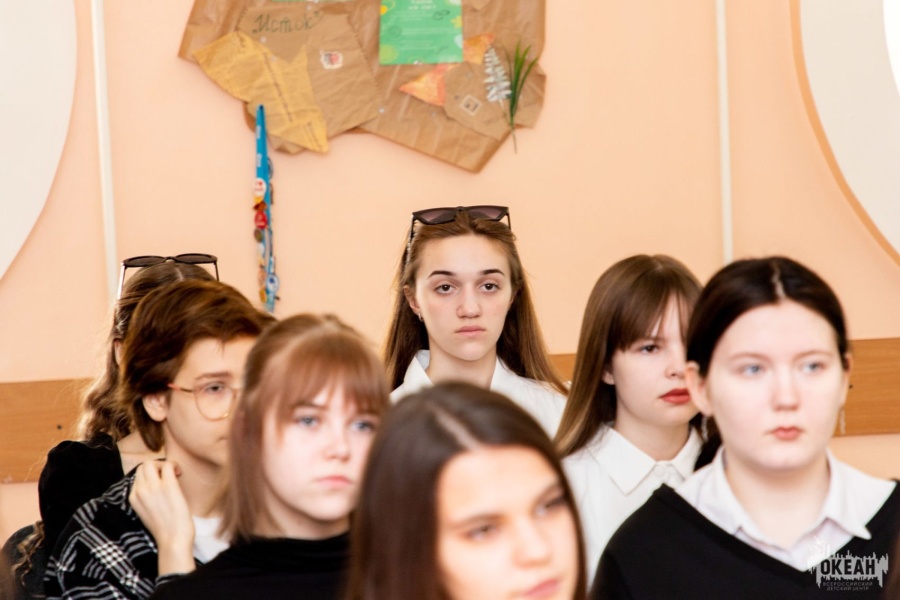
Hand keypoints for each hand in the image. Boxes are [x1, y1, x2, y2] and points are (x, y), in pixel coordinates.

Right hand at [129, 460, 195, 574]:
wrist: (173, 540)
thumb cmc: (165, 529)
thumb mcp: (147, 512)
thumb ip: (147, 498)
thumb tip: (156, 485)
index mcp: (133, 498)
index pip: (137, 476)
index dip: (150, 475)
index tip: (161, 481)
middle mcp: (140, 491)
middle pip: (142, 466)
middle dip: (155, 466)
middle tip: (168, 475)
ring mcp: (152, 488)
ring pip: (151, 462)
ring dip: (163, 465)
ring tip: (174, 474)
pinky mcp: (167, 486)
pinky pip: (167, 465)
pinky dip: (174, 465)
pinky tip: (180, 474)